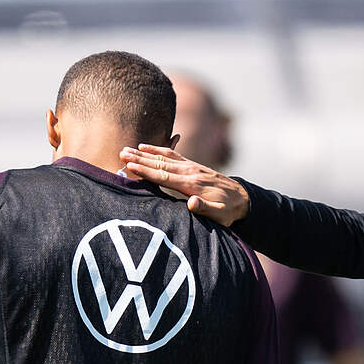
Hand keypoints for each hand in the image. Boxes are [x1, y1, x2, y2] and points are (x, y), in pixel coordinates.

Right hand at [118, 144, 249, 225]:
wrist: (243, 198)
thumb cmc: (229, 210)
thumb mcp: (220, 215)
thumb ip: (205, 209)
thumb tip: (191, 203)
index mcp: (192, 184)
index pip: (164, 176)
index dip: (146, 171)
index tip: (130, 166)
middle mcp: (190, 172)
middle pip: (160, 163)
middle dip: (140, 159)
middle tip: (121, 153)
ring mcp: (191, 166)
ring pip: (164, 157)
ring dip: (145, 153)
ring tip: (128, 149)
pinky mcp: (192, 165)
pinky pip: (172, 154)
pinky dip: (158, 149)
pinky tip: (146, 147)